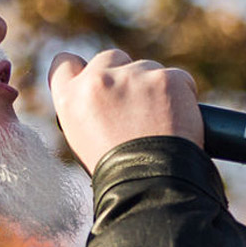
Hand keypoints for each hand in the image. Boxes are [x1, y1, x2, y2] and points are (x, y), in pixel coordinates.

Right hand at [48, 49, 203, 171]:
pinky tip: (178, 121)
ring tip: (159, 124)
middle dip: (123, 76)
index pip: (65, 63)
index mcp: (70, 98)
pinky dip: (180, 95)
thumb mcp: (82, 142)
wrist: (151, 188)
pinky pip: (177, 78)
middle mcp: (97, 80)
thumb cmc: (117, 176)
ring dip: (153, 87)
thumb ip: (85, 110)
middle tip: (135, 107)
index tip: (94, 79)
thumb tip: (99, 97)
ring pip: (146, 67)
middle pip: (110, 58)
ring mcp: (133, 76)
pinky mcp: (167, 78)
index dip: (81, 70)